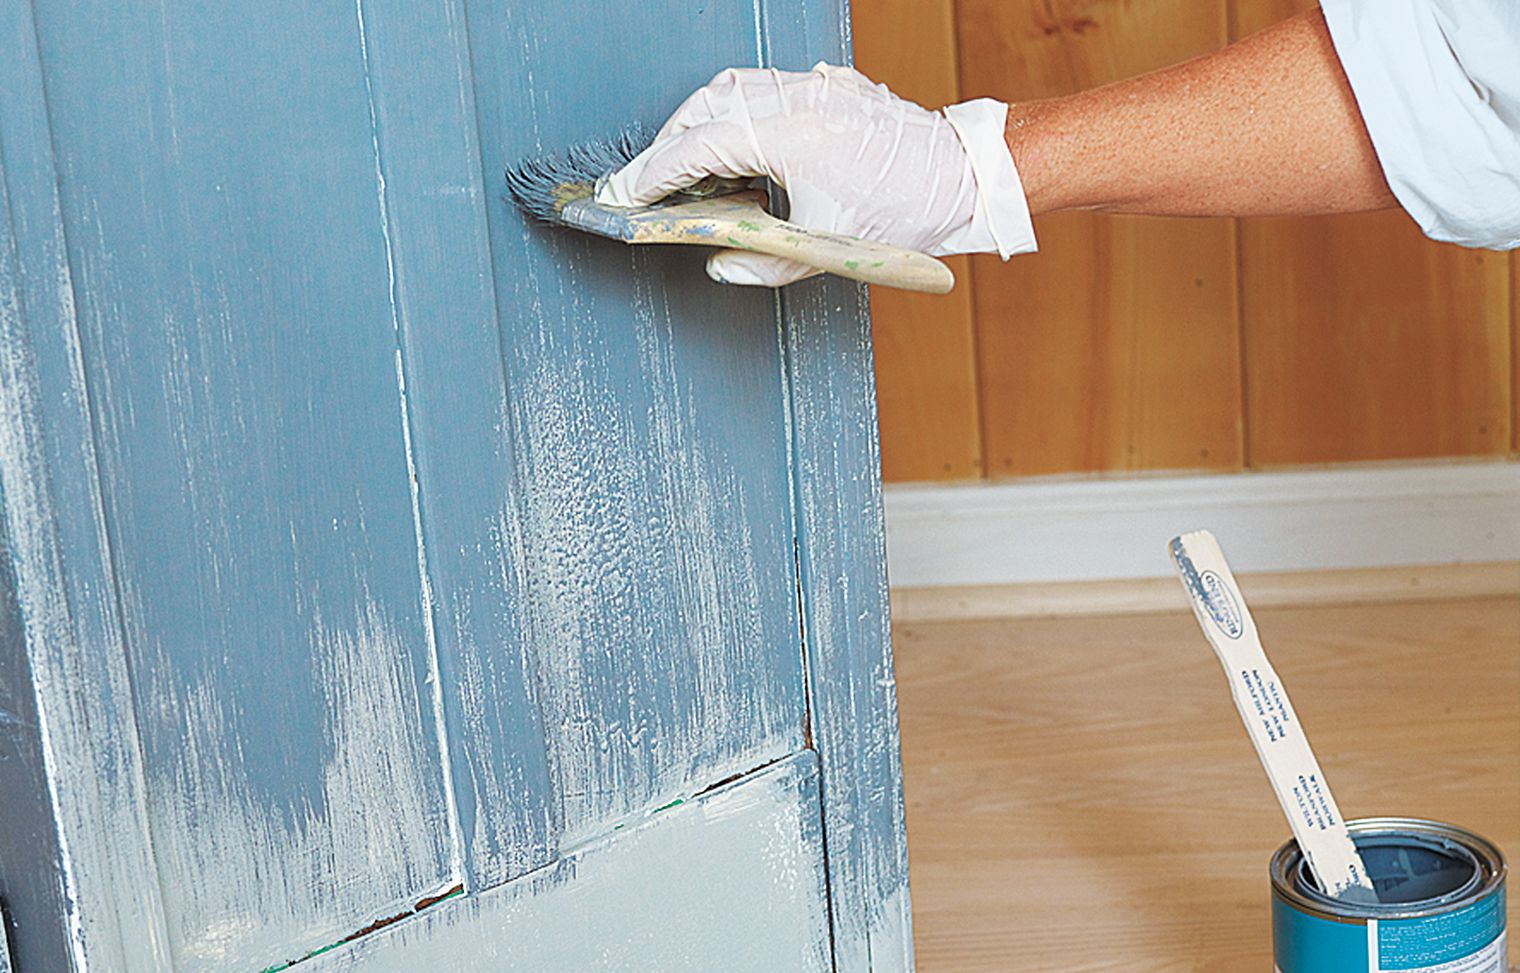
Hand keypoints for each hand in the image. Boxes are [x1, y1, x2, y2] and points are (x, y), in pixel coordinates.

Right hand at [599, 63, 1036, 286]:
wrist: (965, 176)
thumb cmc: (908, 208)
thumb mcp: (828, 247)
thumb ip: (764, 262)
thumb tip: (720, 265)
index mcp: (792, 133)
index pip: (700, 147)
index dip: (655, 174)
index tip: (626, 195)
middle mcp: (798, 98)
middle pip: (705, 110)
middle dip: (665, 148)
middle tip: (640, 184)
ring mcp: (814, 86)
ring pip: (730, 91)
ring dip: (695, 125)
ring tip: (678, 166)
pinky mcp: (828, 86)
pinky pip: (762, 89)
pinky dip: (732, 114)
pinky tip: (728, 144)